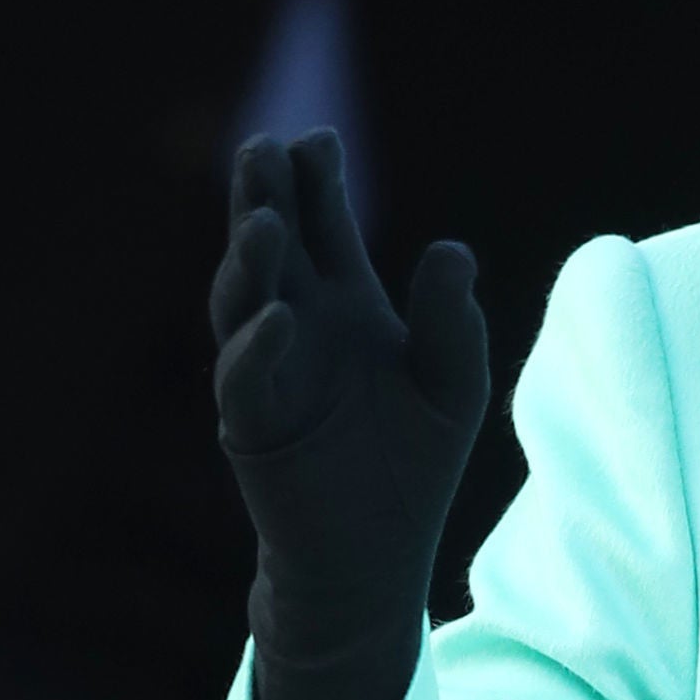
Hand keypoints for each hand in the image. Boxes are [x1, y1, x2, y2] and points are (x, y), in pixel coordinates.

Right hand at [212, 128, 488, 644]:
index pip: (325, 226)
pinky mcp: (252, 425)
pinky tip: (281, 318)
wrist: (377, 558)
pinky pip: (246, 378)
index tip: (319, 141)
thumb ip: (455, 322)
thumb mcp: (456, 387)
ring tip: (265, 222)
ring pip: (243, 300)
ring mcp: (268, 372)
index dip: (317, 182)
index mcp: (346, 305)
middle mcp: (297, 325)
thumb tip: (452, 250)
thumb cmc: (413, 466)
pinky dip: (257, 346)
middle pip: (273, 245)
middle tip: (264, 148)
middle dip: (264, 197)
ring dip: (249, 261)